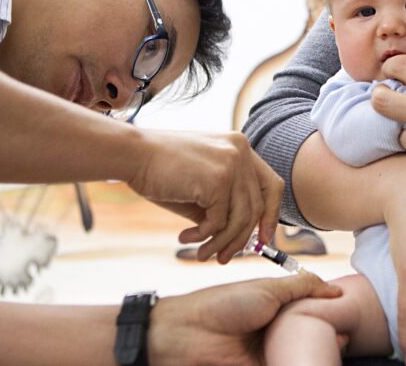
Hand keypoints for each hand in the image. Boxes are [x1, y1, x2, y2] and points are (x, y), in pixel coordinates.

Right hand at [129, 130, 282, 262]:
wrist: (133, 155)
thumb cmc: (162, 171)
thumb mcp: (201, 186)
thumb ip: (224, 204)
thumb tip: (242, 239)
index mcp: (240, 148)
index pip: (272, 185)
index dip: (272, 214)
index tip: (263, 239)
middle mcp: (241, 152)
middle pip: (257, 207)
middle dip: (242, 239)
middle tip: (223, 258)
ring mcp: (232, 164)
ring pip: (239, 219)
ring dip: (220, 243)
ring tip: (202, 254)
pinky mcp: (217, 180)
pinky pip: (218, 222)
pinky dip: (203, 236)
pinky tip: (186, 237)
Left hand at [147, 272, 341, 365]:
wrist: (188, 333)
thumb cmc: (224, 304)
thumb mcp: (268, 289)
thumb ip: (302, 286)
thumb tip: (335, 289)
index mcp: (276, 307)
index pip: (309, 312)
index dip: (328, 314)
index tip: (348, 317)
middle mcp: (274, 330)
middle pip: (307, 335)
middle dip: (327, 336)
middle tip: (345, 338)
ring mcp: (268, 352)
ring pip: (299, 354)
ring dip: (316, 353)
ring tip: (337, 350)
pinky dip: (299, 364)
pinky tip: (315, 362)